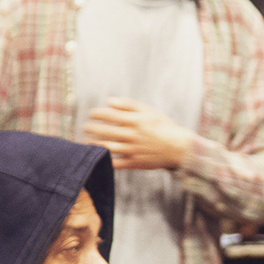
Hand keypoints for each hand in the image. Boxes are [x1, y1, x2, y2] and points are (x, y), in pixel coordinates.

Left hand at [82, 99, 196, 171]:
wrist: (178, 148)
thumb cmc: (162, 126)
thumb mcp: (148, 111)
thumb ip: (128, 105)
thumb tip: (109, 101)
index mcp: (134, 121)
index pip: (109, 115)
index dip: (97, 114)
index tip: (91, 114)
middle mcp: (132, 135)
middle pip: (105, 131)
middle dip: (91, 128)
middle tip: (85, 126)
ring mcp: (132, 150)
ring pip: (107, 147)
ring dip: (93, 144)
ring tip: (86, 141)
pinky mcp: (134, 163)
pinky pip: (116, 163)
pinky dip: (105, 159)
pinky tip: (99, 155)